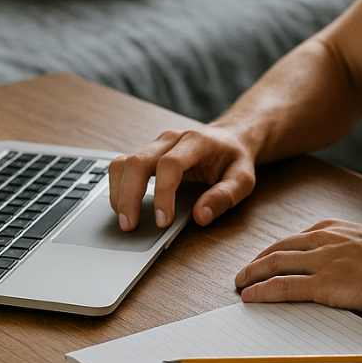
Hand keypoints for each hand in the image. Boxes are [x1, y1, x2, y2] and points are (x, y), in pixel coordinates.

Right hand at [108, 125, 255, 231]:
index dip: (163, 194)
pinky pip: (123, 166)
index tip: (163, 221)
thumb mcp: (243, 179)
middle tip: (129, 225)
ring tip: (124, 219)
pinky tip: (124, 206)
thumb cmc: (235, 159)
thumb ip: (224, 197)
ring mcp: (156, 144)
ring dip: (118, 191)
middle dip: (129, 195)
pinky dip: (118, 187)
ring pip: (124, 162)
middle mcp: (171, 139)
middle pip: (138, 161)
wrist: (231, 137)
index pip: (170, 164)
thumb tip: (200, 217)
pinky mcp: (147, 153)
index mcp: (196, 142)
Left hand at [234, 219, 361, 313]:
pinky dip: (263, 291)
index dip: (273, 251)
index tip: (263, 260)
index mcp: (333, 229)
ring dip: (252, 275)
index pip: (293, 238)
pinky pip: (284, 287)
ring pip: (275, 265)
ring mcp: (322, 261)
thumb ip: (346, 247)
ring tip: (240, 284)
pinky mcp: (324, 284)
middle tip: (242, 273)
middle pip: (278, 249)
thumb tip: (338, 261)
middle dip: (256, 262)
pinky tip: (252, 297)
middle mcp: (323, 240)